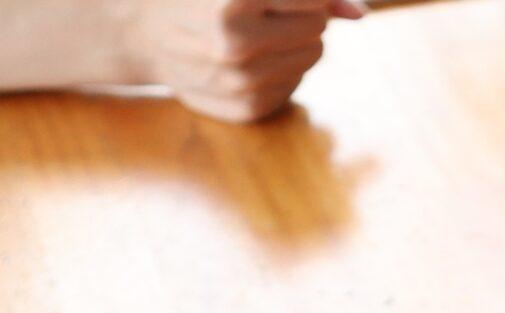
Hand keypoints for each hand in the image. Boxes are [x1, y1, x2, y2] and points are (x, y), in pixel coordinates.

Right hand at [119, 0, 361, 121]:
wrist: (144, 32)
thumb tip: (360, 13)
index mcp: (231, 2)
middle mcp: (236, 47)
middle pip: (317, 25)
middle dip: (301, 10)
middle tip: (262, 7)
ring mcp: (241, 84)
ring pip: (314, 54)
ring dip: (295, 37)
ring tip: (256, 29)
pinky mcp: (247, 110)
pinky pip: (297, 81)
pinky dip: (283, 65)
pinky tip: (250, 56)